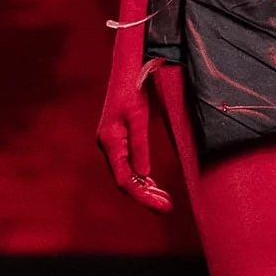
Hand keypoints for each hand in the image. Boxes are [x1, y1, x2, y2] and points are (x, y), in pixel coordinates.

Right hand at [96, 54, 173, 211]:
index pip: (124, 180)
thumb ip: (140, 145)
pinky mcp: (120, 138)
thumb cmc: (132, 87)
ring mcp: (113, 143)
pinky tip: (154, 185)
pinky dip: (142, 178)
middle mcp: (108, 145)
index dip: (142, 197)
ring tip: (165, 201)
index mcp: (109, 141)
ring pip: (127, 175)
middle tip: (168, 208)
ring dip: (146, 190)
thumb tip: (144, 175)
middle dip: (146, 197)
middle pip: (125, 181)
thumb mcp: (139, 116)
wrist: (127, 67)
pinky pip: (129, 164)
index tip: (162, 206)